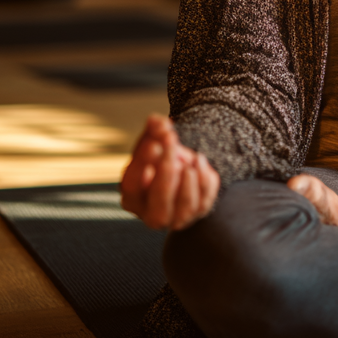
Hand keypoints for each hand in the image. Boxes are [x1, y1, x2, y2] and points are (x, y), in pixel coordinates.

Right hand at [120, 113, 219, 229]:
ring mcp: (178, 217)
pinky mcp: (200, 211)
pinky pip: (205, 199)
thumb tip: (155, 120)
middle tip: (171, 144)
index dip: (142, 164)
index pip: (132, 186)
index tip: (153, 143)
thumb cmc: (161, 158)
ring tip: (189, 158)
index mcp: (132, 198)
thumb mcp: (155, 143)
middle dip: (166, 171)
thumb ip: (154, 131)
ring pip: (184, 207)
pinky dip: (204, 177)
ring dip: (188, 179)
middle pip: (160, 204)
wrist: (184, 167)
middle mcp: (153, 215)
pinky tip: (199, 160)